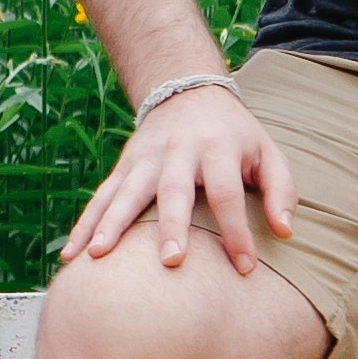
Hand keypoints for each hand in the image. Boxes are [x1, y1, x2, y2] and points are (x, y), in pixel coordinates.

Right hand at [68, 81, 288, 273]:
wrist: (187, 91)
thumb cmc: (234, 135)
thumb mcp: (267, 151)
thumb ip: (281, 190)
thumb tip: (285, 231)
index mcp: (217, 149)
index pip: (227, 193)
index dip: (237, 231)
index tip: (245, 267)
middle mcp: (177, 152)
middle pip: (173, 192)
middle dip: (170, 227)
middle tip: (170, 263)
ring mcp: (145, 159)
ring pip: (126, 194)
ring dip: (110, 225)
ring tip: (97, 257)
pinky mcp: (124, 167)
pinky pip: (101, 197)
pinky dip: (85, 225)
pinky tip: (72, 255)